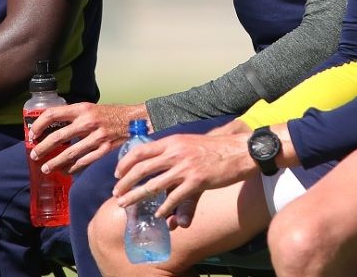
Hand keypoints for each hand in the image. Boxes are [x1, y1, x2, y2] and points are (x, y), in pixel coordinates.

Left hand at [31, 103, 148, 174]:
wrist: (135, 120)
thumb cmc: (111, 114)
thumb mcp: (91, 108)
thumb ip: (74, 116)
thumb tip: (53, 126)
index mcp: (82, 109)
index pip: (53, 114)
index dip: (39, 125)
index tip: (33, 133)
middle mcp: (88, 122)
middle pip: (58, 136)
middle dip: (43, 147)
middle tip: (35, 154)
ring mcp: (97, 137)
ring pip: (70, 153)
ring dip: (55, 162)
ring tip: (46, 168)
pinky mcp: (105, 149)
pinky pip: (85, 161)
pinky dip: (73, 168)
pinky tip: (65, 171)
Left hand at [111, 129, 255, 221]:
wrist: (239, 150)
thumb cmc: (214, 149)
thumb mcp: (188, 144)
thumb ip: (172, 156)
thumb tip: (159, 169)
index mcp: (172, 141)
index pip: (140, 151)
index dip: (125, 163)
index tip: (117, 174)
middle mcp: (175, 153)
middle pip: (141, 169)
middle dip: (125, 183)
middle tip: (117, 194)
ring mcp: (185, 168)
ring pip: (153, 185)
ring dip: (136, 197)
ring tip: (126, 204)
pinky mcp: (197, 181)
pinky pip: (175, 198)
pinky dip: (164, 208)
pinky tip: (159, 215)